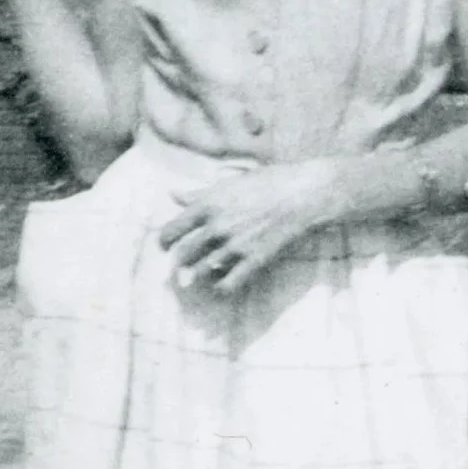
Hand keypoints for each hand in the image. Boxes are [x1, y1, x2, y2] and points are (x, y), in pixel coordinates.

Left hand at [158, 159, 341, 297]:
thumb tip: (173, 194)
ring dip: (197, 274)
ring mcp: (235, 245)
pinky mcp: (253, 260)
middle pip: (183, 255)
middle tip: (182, 262)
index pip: (171, 231)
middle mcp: (217, 226)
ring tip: (200, 272)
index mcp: (208, 205)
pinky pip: (227, 284)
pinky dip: (220, 287)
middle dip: (179, 260)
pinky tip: (221, 282)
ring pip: (201, 271)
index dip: (164, 242)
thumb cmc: (268, 182)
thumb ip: (199, 192)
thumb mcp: (230, 183)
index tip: (166, 245)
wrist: (303, 194)